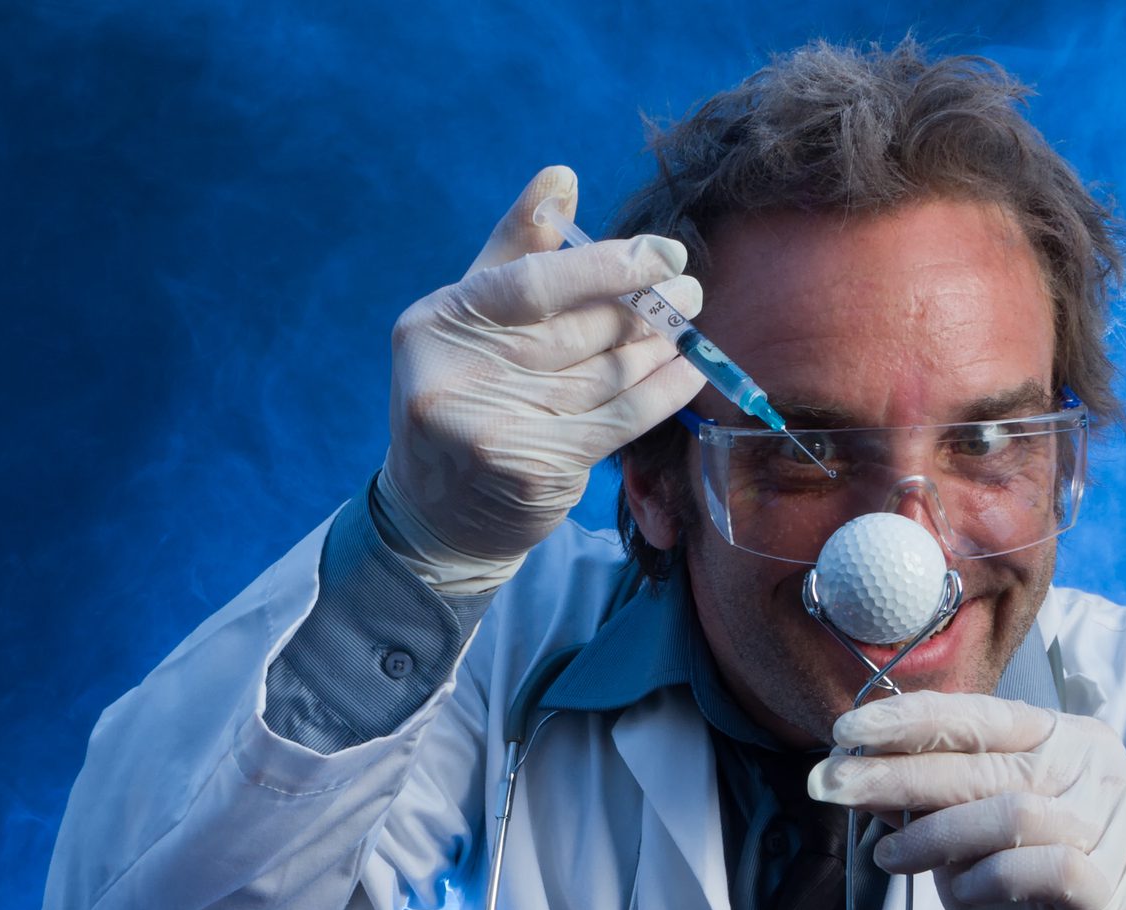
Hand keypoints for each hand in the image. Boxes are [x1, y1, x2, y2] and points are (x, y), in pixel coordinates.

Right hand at [377, 166, 705, 584]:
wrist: (436, 515)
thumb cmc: (461, 397)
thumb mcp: (470, 319)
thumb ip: (515, 250)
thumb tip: (562, 178)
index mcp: (437, 323)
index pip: (534, 283)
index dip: (606, 266)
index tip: (665, 254)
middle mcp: (456, 374)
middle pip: (577, 331)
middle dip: (643, 309)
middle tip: (688, 294)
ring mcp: (492, 428)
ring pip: (603, 375)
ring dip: (658, 349)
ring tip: (688, 328)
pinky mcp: (532, 470)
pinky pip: (618, 420)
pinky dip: (661, 394)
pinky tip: (688, 372)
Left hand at [810, 692, 1125, 909]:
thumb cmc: (1013, 892)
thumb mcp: (955, 835)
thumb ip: (918, 797)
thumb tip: (848, 761)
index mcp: (1065, 737)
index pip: (981, 715)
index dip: (910, 720)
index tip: (844, 731)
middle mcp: (1101, 770)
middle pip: (986, 763)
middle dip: (896, 774)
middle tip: (830, 788)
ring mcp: (1118, 827)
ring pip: (1013, 812)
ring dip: (934, 835)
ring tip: (888, 858)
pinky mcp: (1113, 888)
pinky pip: (1045, 867)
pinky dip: (990, 878)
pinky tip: (962, 892)